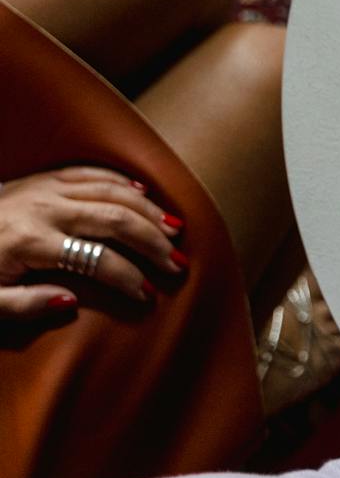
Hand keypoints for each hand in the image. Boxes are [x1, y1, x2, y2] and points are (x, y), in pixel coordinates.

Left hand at [0, 166, 184, 318]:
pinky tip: (145, 194)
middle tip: (177, 263)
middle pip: (116, 219)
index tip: (148, 296)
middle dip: (153, 242)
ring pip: (112, 191)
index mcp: (29, 242)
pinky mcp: (42, 178)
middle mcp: (43, 208)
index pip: (97, 259)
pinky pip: (92, 172)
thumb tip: (72, 301)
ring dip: (148, 211)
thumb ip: (25, 305)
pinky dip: (122, 181)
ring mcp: (44, 188)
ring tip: (174, 231)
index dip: (129, 279)